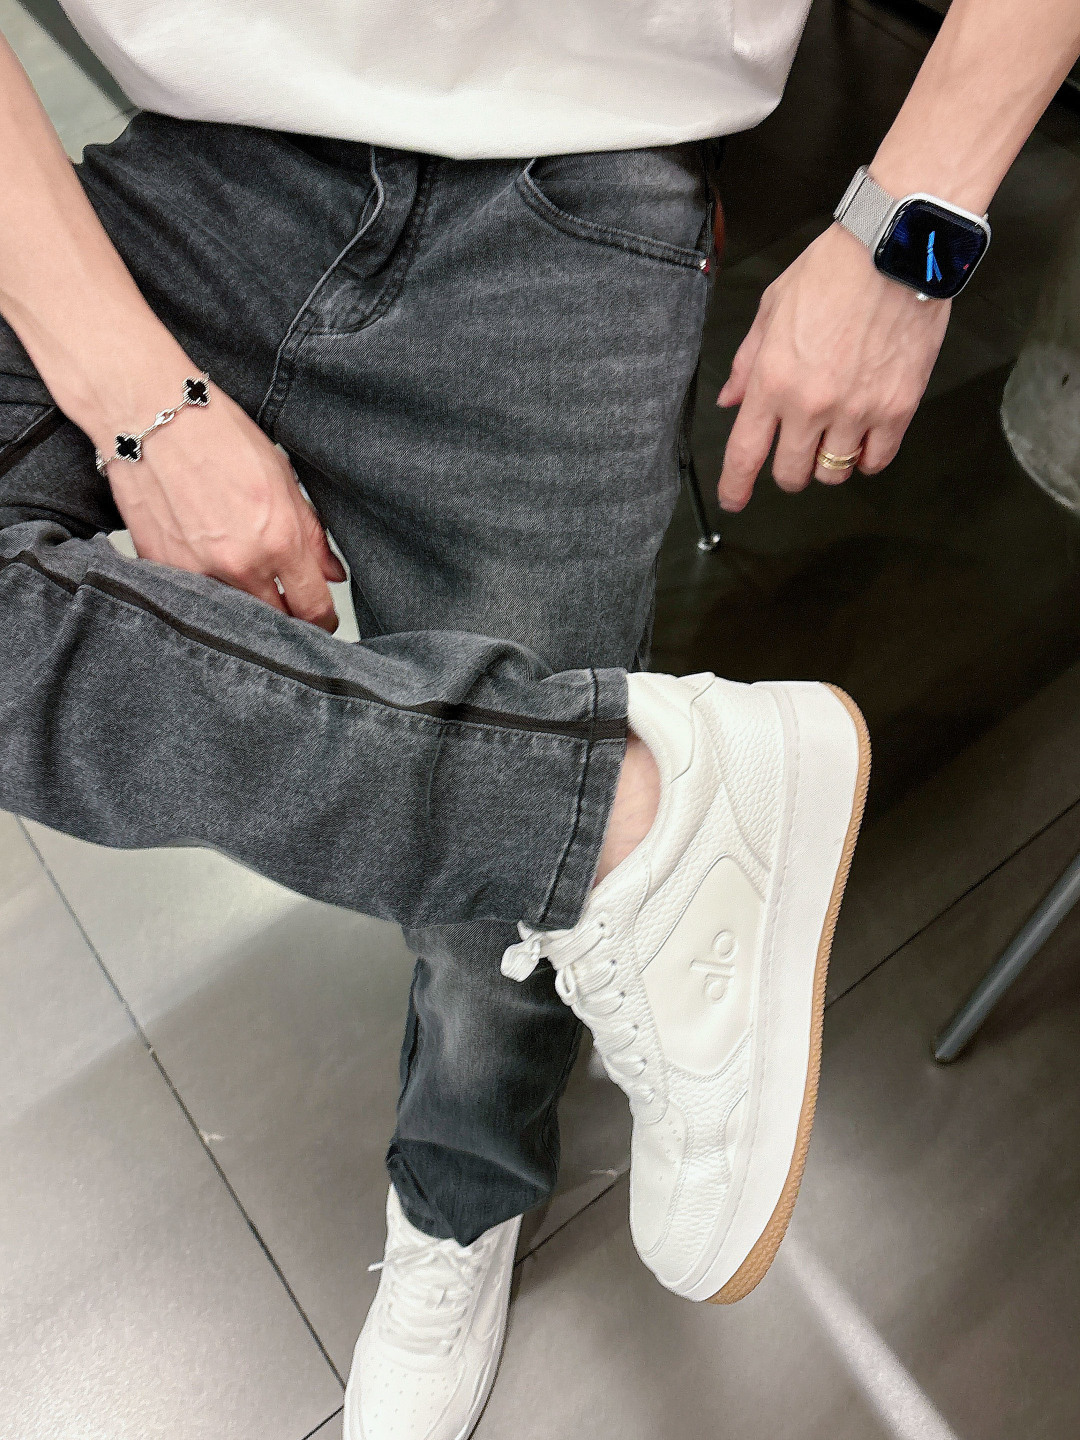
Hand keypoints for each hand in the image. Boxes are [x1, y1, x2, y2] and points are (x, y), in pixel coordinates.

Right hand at [100, 380, 345, 630]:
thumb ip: (312, 534)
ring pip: (234, 615)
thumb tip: (333, 574)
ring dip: (245, 605)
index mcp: (279, 539)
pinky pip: (194, 598)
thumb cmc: (217, 436)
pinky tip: (208, 564)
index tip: (321, 618)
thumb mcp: (283, 478)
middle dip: (287, 617)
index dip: (323, 620)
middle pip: (275, 622)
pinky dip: (206, 591)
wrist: (148, 416)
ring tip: (244, 577)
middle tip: (287, 601)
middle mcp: (239, 563)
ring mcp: (197, 571)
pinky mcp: (161, 568)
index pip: (313, 609)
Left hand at [716, 223, 950, 511]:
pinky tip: (864, 438)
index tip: (733, 499)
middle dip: (789, 470)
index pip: (745, 453)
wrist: (895, 249)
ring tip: (835, 437)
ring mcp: (856, 411)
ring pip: (834, 473)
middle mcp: (810, 404)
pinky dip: (867, 457)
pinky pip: (877, 460)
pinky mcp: (897, 409)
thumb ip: (747, 360)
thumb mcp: (773, 308)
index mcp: (772, 380)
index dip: (735, 486)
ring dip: (829, 463)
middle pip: (792, 475)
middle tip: (796, 451)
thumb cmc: (832, 270)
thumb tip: (731, 399)